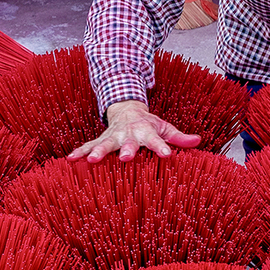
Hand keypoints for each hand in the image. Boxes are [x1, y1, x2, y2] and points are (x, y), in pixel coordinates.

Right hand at [68, 100, 201, 161]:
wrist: (126, 109)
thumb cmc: (148, 124)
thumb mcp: (165, 128)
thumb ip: (180, 137)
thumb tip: (199, 141)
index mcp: (146, 132)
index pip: (156, 140)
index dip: (162, 147)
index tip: (167, 155)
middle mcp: (128, 134)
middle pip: (128, 143)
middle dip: (127, 150)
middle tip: (125, 159)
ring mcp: (112, 136)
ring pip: (105, 145)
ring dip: (98, 152)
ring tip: (91, 160)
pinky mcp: (100, 139)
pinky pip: (88, 146)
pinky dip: (79, 152)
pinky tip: (70, 160)